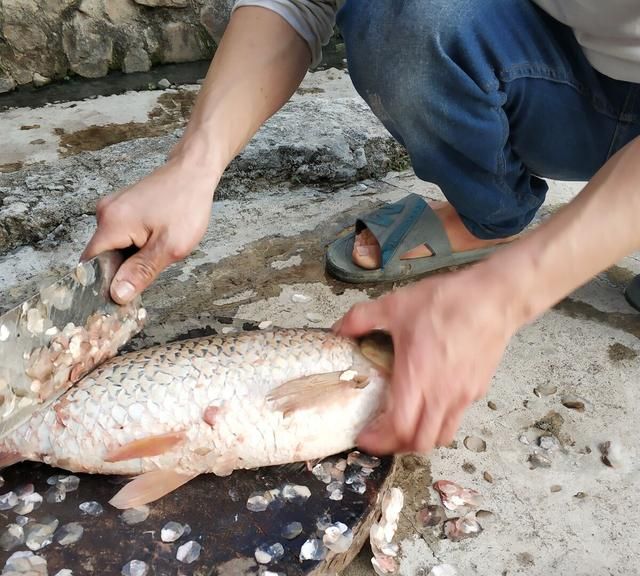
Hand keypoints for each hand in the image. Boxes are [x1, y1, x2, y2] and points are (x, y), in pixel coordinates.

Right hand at [82, 155, 217, 303]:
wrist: (194, 171)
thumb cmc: (187, 205)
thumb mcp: (169, 247)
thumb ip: (141, 272)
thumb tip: (117, 295)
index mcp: (111, 224)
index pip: (91, 266)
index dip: (104, 285)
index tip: (123, 297)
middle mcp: (104, 214)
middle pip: (103, 258)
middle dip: (124, 270)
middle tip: (154, 267)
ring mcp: (112, 209)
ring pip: (115, 248)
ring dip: (134, 257)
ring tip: (159, 249)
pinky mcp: (122, 208)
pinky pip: (123, 236)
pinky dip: (137, 244)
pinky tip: (157, 239)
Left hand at [334, 266, 517, 454]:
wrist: (494, 297)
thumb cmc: (448, 301)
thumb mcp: (396, 304)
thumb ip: (361, 318)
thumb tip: (339, 329)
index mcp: (417, 377)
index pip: (399, 429)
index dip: (379, 441)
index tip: (364, 438)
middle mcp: (441, 393)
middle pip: (420, 442)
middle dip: (396, 446)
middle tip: (381, 435)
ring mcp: (463, 395)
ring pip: (441, 435)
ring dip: (420, 437)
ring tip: (405, 425)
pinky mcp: (477, 389)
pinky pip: (457, 417)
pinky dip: (439, 420)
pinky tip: (430, 401)